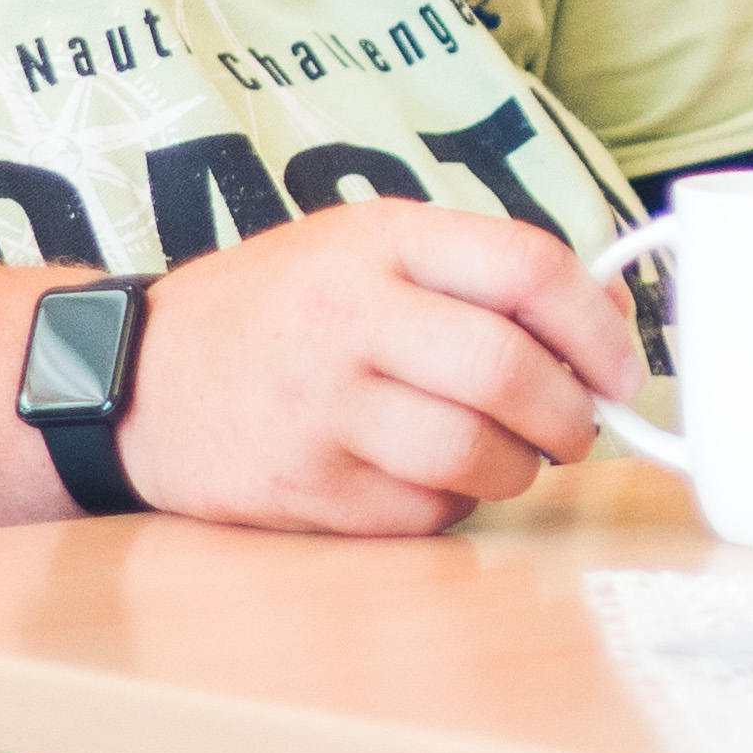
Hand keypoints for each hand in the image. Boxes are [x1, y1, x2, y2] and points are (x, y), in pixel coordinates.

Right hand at [108, 201, 646, 535]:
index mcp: (380, 239)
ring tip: (509, 457)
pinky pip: (420, 513)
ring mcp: (320, 406)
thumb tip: (610, 318)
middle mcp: (349, 316)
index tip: (620, 370)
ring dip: (518, 469)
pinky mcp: (300, 485)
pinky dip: (452, 506)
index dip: (597, 326)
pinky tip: (435, 481)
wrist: (132, 374)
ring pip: (473, 454)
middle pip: (509, 371)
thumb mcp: (366, 248)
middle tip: (575, 430)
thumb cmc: (277, 309)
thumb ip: (478, 272)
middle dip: (570, 415)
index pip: (528, 267)